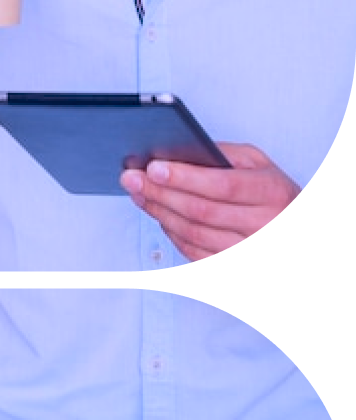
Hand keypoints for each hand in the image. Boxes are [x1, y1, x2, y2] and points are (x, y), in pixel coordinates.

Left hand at [121, 143, 300, 260]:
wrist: (288, 222)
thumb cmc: (270, 190)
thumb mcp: (258, 163)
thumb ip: (223, 154)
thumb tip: (178, 153)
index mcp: (271, 192)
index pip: (222, 186)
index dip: (185, 178)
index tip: (153, 168)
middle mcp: (263, 224)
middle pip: (202, 212)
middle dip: (161, 194)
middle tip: (131, 178)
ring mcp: (248, 249)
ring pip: (194, 236)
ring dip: (160, 213)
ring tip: (139, 193)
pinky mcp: (232, 266)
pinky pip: (195, 254)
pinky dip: (171, 234)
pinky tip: (159, 215)